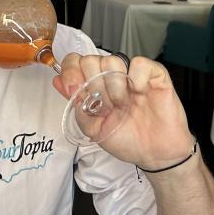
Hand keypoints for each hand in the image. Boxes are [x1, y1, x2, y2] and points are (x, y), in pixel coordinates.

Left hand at [52, 54, 193, 169]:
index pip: (76, 61)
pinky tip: (139, 94)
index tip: (74, 91)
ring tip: (122, 105)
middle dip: (94, 86)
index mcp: (96, 85)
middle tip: (106, 107)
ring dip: (114, 86)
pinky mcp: (155, 76)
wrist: (155, 155)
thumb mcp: (92, 126)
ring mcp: (133, 74)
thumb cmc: (127, 139)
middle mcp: (113, 76)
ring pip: (113, 60)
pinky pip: (140, 64)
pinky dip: (136, 79)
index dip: (71, 72)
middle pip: (92, 60)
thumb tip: (58, 81)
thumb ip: (76, 103)